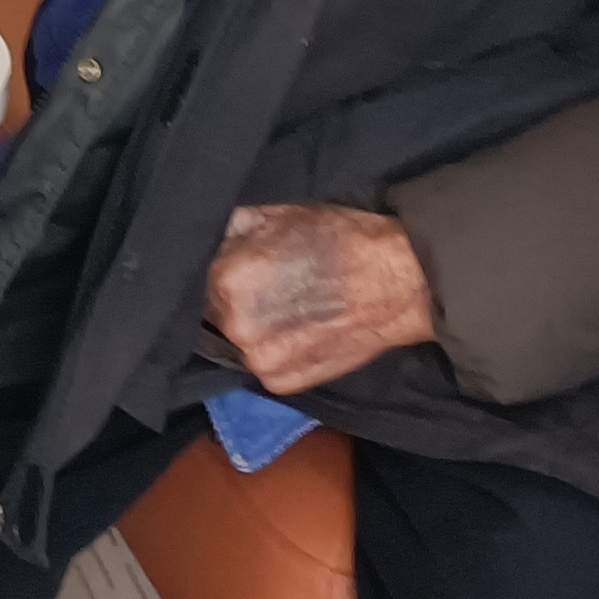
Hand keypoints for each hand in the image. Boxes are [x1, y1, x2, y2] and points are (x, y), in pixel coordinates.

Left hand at [201, 203, 436, 394]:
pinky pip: (263, 363)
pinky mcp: (283, 385)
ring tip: (286, 306)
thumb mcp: (280, 213)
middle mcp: (237, 328)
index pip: (201, 275)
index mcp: (229, 280)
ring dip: (251, 326)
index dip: (221, 264)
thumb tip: (213, 237)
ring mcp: (260, 362)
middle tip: (267, 283)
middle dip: (233, 297)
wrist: (397, 281)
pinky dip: (273, 347)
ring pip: (238, 340)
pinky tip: (298, 328)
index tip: (240, 260)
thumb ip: (235, 227)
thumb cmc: (339, 239)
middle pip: (215, 311)